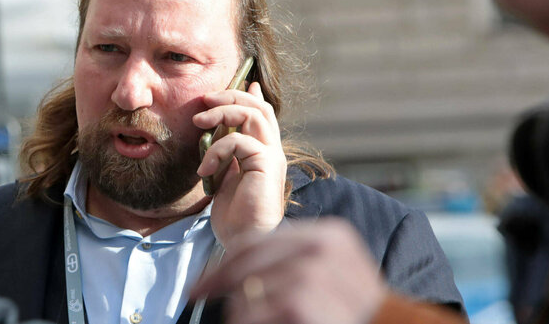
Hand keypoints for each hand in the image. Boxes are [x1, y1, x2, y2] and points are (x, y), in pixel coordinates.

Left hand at [191, 218, 387, 323]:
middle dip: (215, 278)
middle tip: (193, 294)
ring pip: (245, 290)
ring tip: (246, 320)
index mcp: (327, 234)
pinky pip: (249, 313)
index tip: (204, 277)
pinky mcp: (298, 301)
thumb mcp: (330, 273)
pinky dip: (245, 322)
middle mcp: (319, 246)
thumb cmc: (355, 311)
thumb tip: (240, 266)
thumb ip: (295, 262)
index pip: (260, 240)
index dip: (227, 259)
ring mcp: (310, 272)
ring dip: (239, 311)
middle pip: (246, 258)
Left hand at [193, 81, 286, 248]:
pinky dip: (216, 150)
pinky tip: (204, 170)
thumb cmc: (234, 215)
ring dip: (223, 111)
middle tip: (205, 99)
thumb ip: (225, 154)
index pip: (262, 113)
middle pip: (258, 106)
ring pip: (252, 114)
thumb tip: (215, 132)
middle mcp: (272, 150)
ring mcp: (271, 156)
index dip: (250, 94)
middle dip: (231, 95)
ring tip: (199, 122)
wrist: (244, 240)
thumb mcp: (226, 177)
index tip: (241, 79)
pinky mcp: (265, 164)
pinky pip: (238, 141)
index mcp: (264, 152)